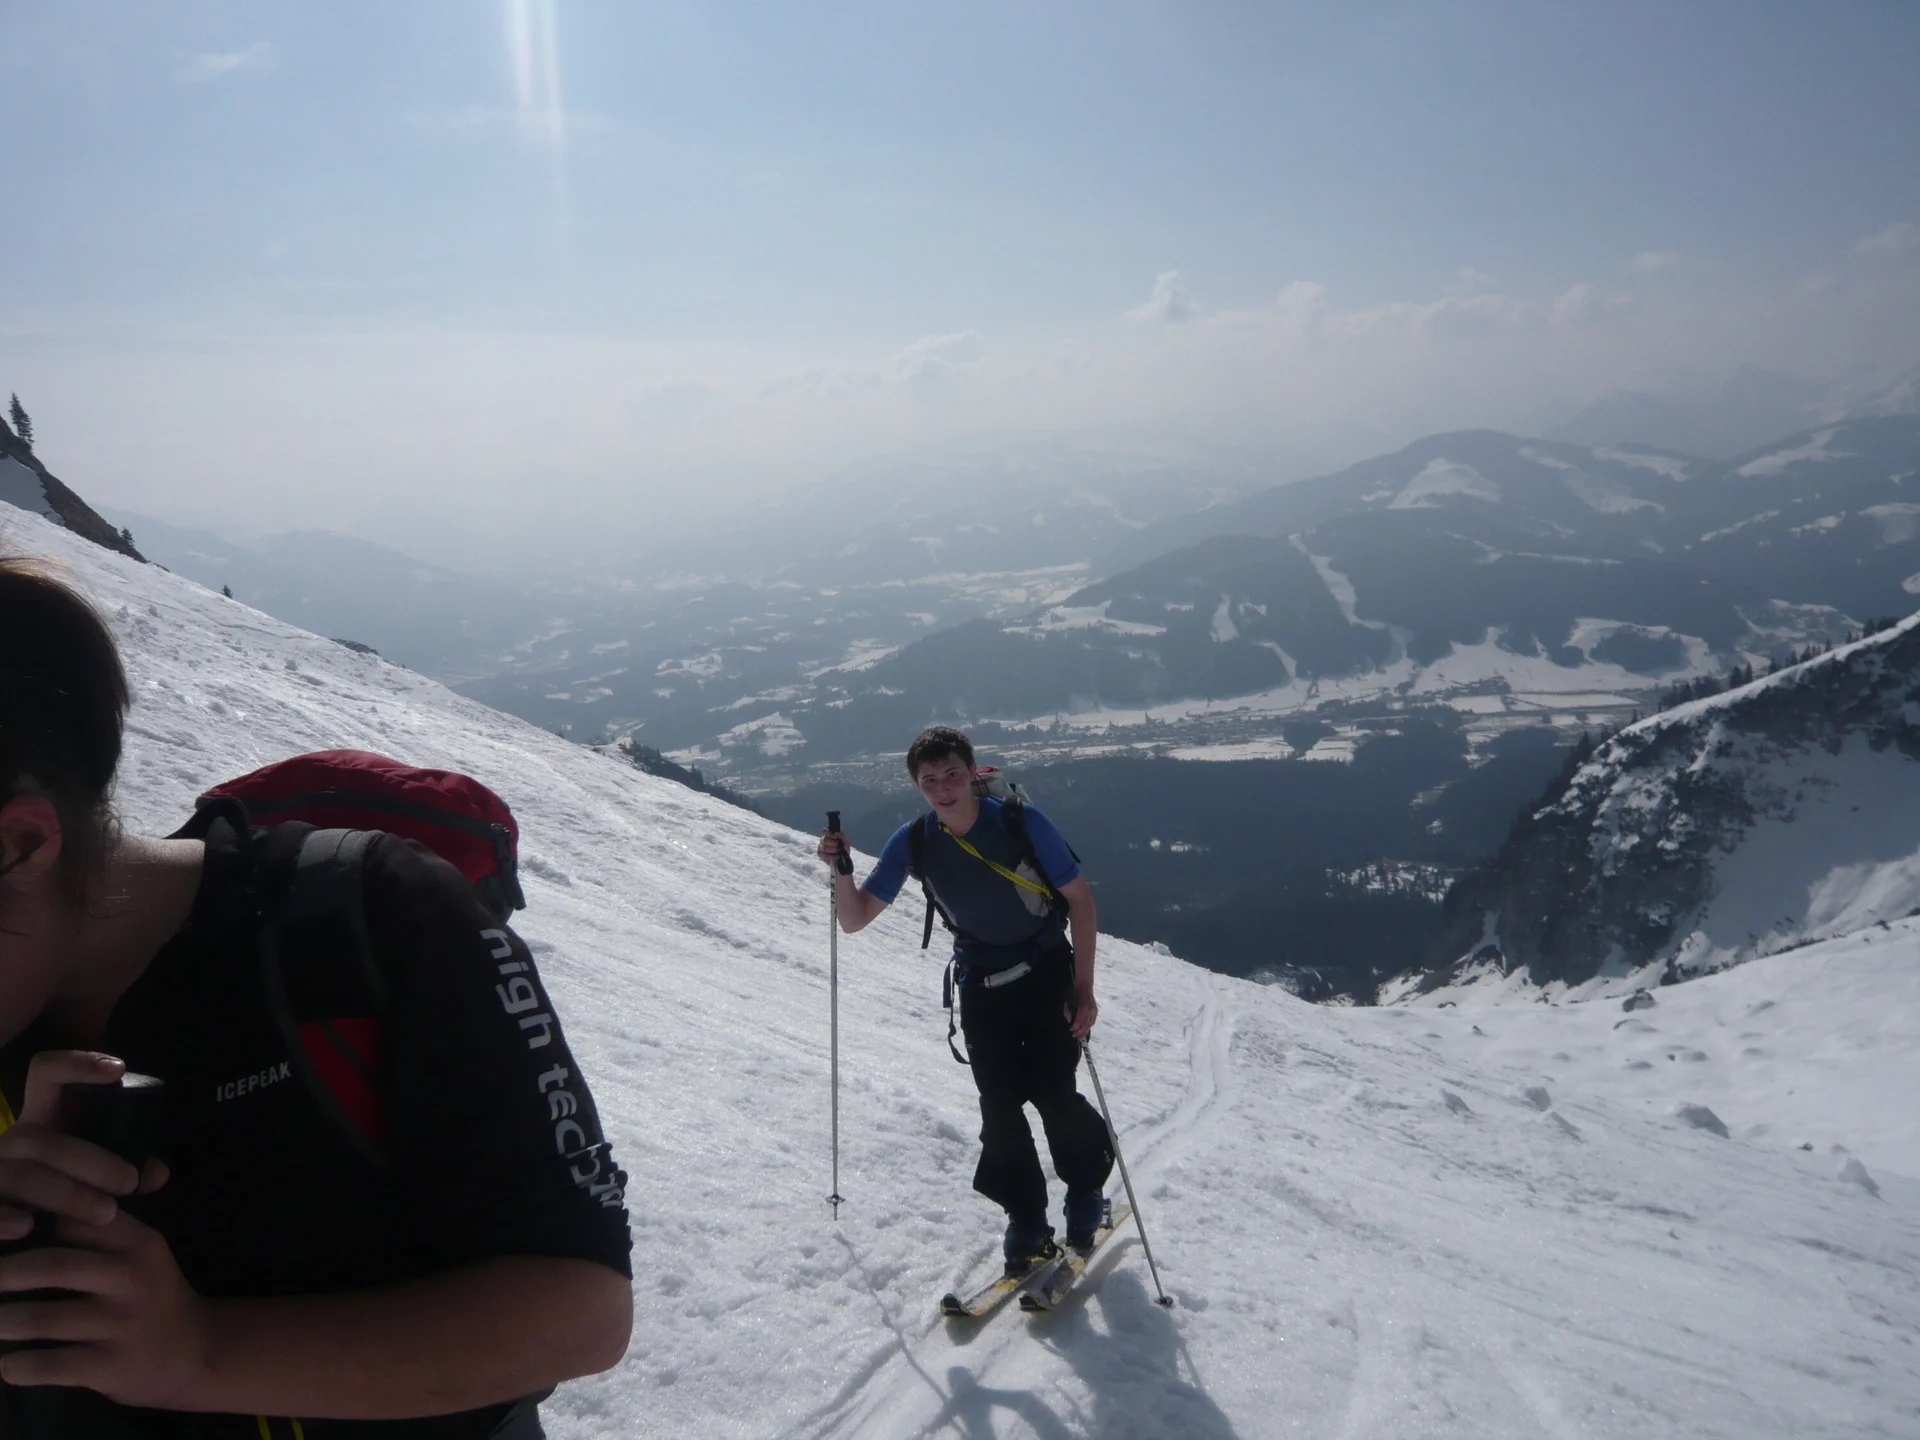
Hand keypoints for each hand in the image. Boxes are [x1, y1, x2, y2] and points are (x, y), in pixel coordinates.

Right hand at [0, 1052, 144, 1242]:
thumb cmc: (66, 1195)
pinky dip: (4, 1219)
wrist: (24, 1228)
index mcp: (42, 1120)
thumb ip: (129, 1169)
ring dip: (67, 1194)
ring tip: (107, 1213)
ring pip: (21, 1176)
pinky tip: (27, 1227)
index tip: (118, 1070)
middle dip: (91, 1161)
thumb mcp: (95, 1175)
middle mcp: (13, 1142)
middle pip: (42, 1140)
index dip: (76, 1063)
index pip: (47, 1075)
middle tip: (130, 1182)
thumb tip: (155, 1172)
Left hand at [0, 1203, 203, 1405]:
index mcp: (138, 1243)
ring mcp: (121, 1324)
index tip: (5, 1231)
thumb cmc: (151, 1293)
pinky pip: (52, 1365)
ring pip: (46, 1319)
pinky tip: (8, 1364)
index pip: (76, 1221)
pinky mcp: (110, 1366)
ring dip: (4, 1320)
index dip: (32, 1225)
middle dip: (6, 1272)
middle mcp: (131, 1279)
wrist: (192, 1351)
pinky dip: (20, 1366)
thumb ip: (108, 1222)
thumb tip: (74, 1194)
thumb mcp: (144, 1251)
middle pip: (54, 1266)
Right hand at [814, 830, 849, 869]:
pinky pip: (822, 854)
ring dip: (832, 850)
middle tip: (838, 845)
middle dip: (832, 843)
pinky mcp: (820, 855)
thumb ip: (843, 836)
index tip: (835, 837)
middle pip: (824, 839)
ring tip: (838, 852)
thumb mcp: (847, 841)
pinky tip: (835, 857)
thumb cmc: (844, 848)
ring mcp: (821, 847)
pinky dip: (830, 856)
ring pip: (823, 848)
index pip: (824, 831)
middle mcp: (824, 840)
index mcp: (829, 835)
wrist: (844, 858)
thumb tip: (836, 833)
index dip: (828, 833)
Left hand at [1066, 990, 1097, 1039]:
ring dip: (1085, 1031)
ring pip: (1090, 1024)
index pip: (1080, 1019)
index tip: (1071, 1030)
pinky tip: (1085, 1030)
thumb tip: (1069, 1020)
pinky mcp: (1096, 1011)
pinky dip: (1089, 1026)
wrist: (1084, 985)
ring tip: (1080, 1036)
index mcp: (1083, 1006)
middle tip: (1074, 1036)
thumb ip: (1068, 1010)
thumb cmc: (1074, 992)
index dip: (1075, 1026)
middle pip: (1086, 1024)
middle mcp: (1090, 1009)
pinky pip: (1093, 1021)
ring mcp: (1094, 1010)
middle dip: (1080, 1031)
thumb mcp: (1068, 1000)